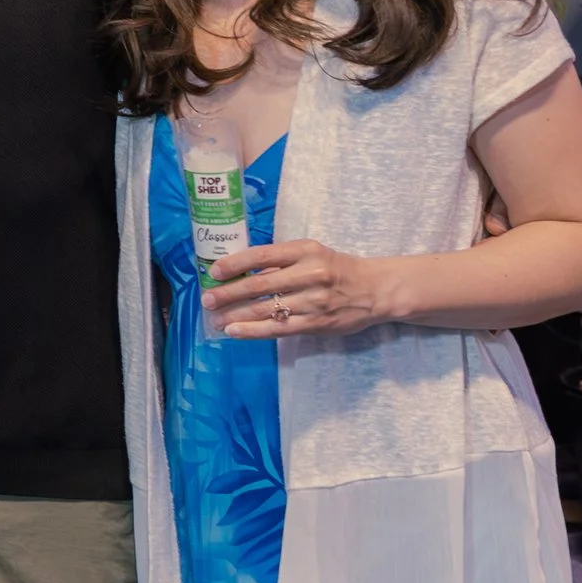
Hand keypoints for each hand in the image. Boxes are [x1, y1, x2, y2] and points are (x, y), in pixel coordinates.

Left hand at [206, 236, 392, 337]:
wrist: (375, 290)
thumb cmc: (336, 269)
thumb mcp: (312, 254)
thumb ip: (281, 262)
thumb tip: (240, 272)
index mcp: (306, 251)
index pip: (263, 255)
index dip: (235, 264)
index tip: (214, 272)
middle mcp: (310, 274)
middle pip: (260, 285)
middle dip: (228, 294)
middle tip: (206, 300)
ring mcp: (313, 301)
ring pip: (266, 310)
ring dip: (235, 315)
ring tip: (214, 319)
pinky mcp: (316, 323)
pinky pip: (278, 329)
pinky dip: (253, 331)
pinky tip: (234, 331)